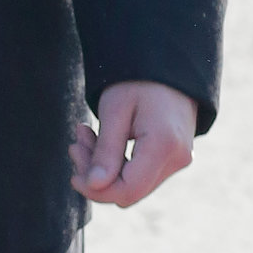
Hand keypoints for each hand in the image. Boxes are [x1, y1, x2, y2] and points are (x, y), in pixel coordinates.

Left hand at [69, 80, 197, 207]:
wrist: (167, 62)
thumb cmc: (138, 80)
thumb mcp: (115, 110)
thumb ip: (106, 151)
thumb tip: (94, 186)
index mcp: (164, 146)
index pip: (127, 191)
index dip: (95, 190)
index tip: (72, 173)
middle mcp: (178, 158)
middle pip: (128, 190)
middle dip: (96, 173)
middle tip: (76, 140)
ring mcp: (179, 159)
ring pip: (133, 183)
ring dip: (104, 165)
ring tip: (84, 132)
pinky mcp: (174, 156)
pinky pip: (141, 171)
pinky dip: (118, 160)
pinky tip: (101, 136)